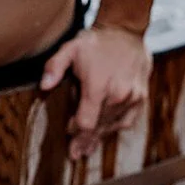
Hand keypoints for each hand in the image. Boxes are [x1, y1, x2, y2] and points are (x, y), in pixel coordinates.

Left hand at [41, 26, 151, 159]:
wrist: (126, 31)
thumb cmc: (96, 41)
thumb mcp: (70, 48)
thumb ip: (54, 67)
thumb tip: (44, 86)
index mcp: (98, 86)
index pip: (87, 122)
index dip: (77, 133)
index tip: (69, 137)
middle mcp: (118, 94)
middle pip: (99, 127)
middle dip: (86, 140)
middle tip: (76, 153)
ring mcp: (132, 97)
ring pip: (113, 125)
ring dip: (100, 137)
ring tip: (89, 147)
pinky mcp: (140, 97)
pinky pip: (127, 120)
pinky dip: (115, 127)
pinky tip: (105, 132)